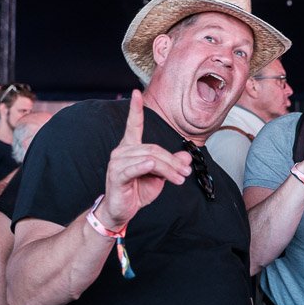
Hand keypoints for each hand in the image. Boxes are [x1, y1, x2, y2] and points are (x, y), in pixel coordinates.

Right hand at [98, 90, 191, 228]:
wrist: (122, 211)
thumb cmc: (137, 191)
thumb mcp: (160, 176)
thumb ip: (172, 164)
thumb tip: (186, 156)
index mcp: (131, 148)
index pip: (133, 125)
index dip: (135, 109)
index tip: (136, 93)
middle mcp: (122, 151)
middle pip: (154, 149)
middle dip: (173, 161)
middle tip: (186, 173)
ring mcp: (117, 163)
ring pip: (150, 158)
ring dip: (168, 169)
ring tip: (180, 179)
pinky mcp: (116, 176)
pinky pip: (133, 168)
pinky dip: (144, 166)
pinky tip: (151, 166)